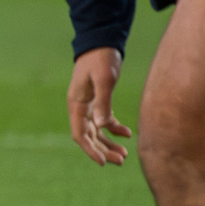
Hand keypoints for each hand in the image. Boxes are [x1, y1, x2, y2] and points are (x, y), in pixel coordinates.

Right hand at [67, 46, 130, 164]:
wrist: (102, 43)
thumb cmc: (101, 60)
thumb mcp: (104, 80)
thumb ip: (103, 103)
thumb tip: (100, 126)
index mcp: (77, 104)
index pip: (80, 134)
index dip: (90, 150)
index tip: (103, 162)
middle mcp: (80, 107)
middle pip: (89, 136)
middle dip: (103, 150)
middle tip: (121, 161)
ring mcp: (88, 105)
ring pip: (96, 131)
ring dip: (108, 143)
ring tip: (124, 155)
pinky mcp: (98, 100)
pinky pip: (104, 121)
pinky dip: (114, 129)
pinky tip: (128, 134)